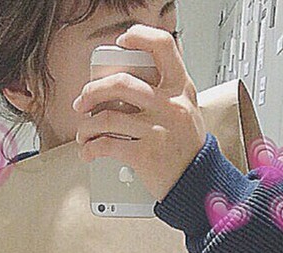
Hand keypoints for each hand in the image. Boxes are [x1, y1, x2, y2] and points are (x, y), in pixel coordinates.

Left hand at [72, 25, 207, 202]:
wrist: (198, 184)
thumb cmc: (188, 149)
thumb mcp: (187, 110)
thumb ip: (167, 91)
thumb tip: (133, 78)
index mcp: (181, 89)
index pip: (163, 46)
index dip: (139, 37)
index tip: (121, 43)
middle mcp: (170, 106)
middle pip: (121, 83)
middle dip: (93, 91)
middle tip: (83, 101)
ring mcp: (157, 130)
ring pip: (107, 117)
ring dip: (87, 126)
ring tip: (84, 133)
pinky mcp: (145, 156)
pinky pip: (107, 145)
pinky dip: (91, 149)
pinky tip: (89, 151)